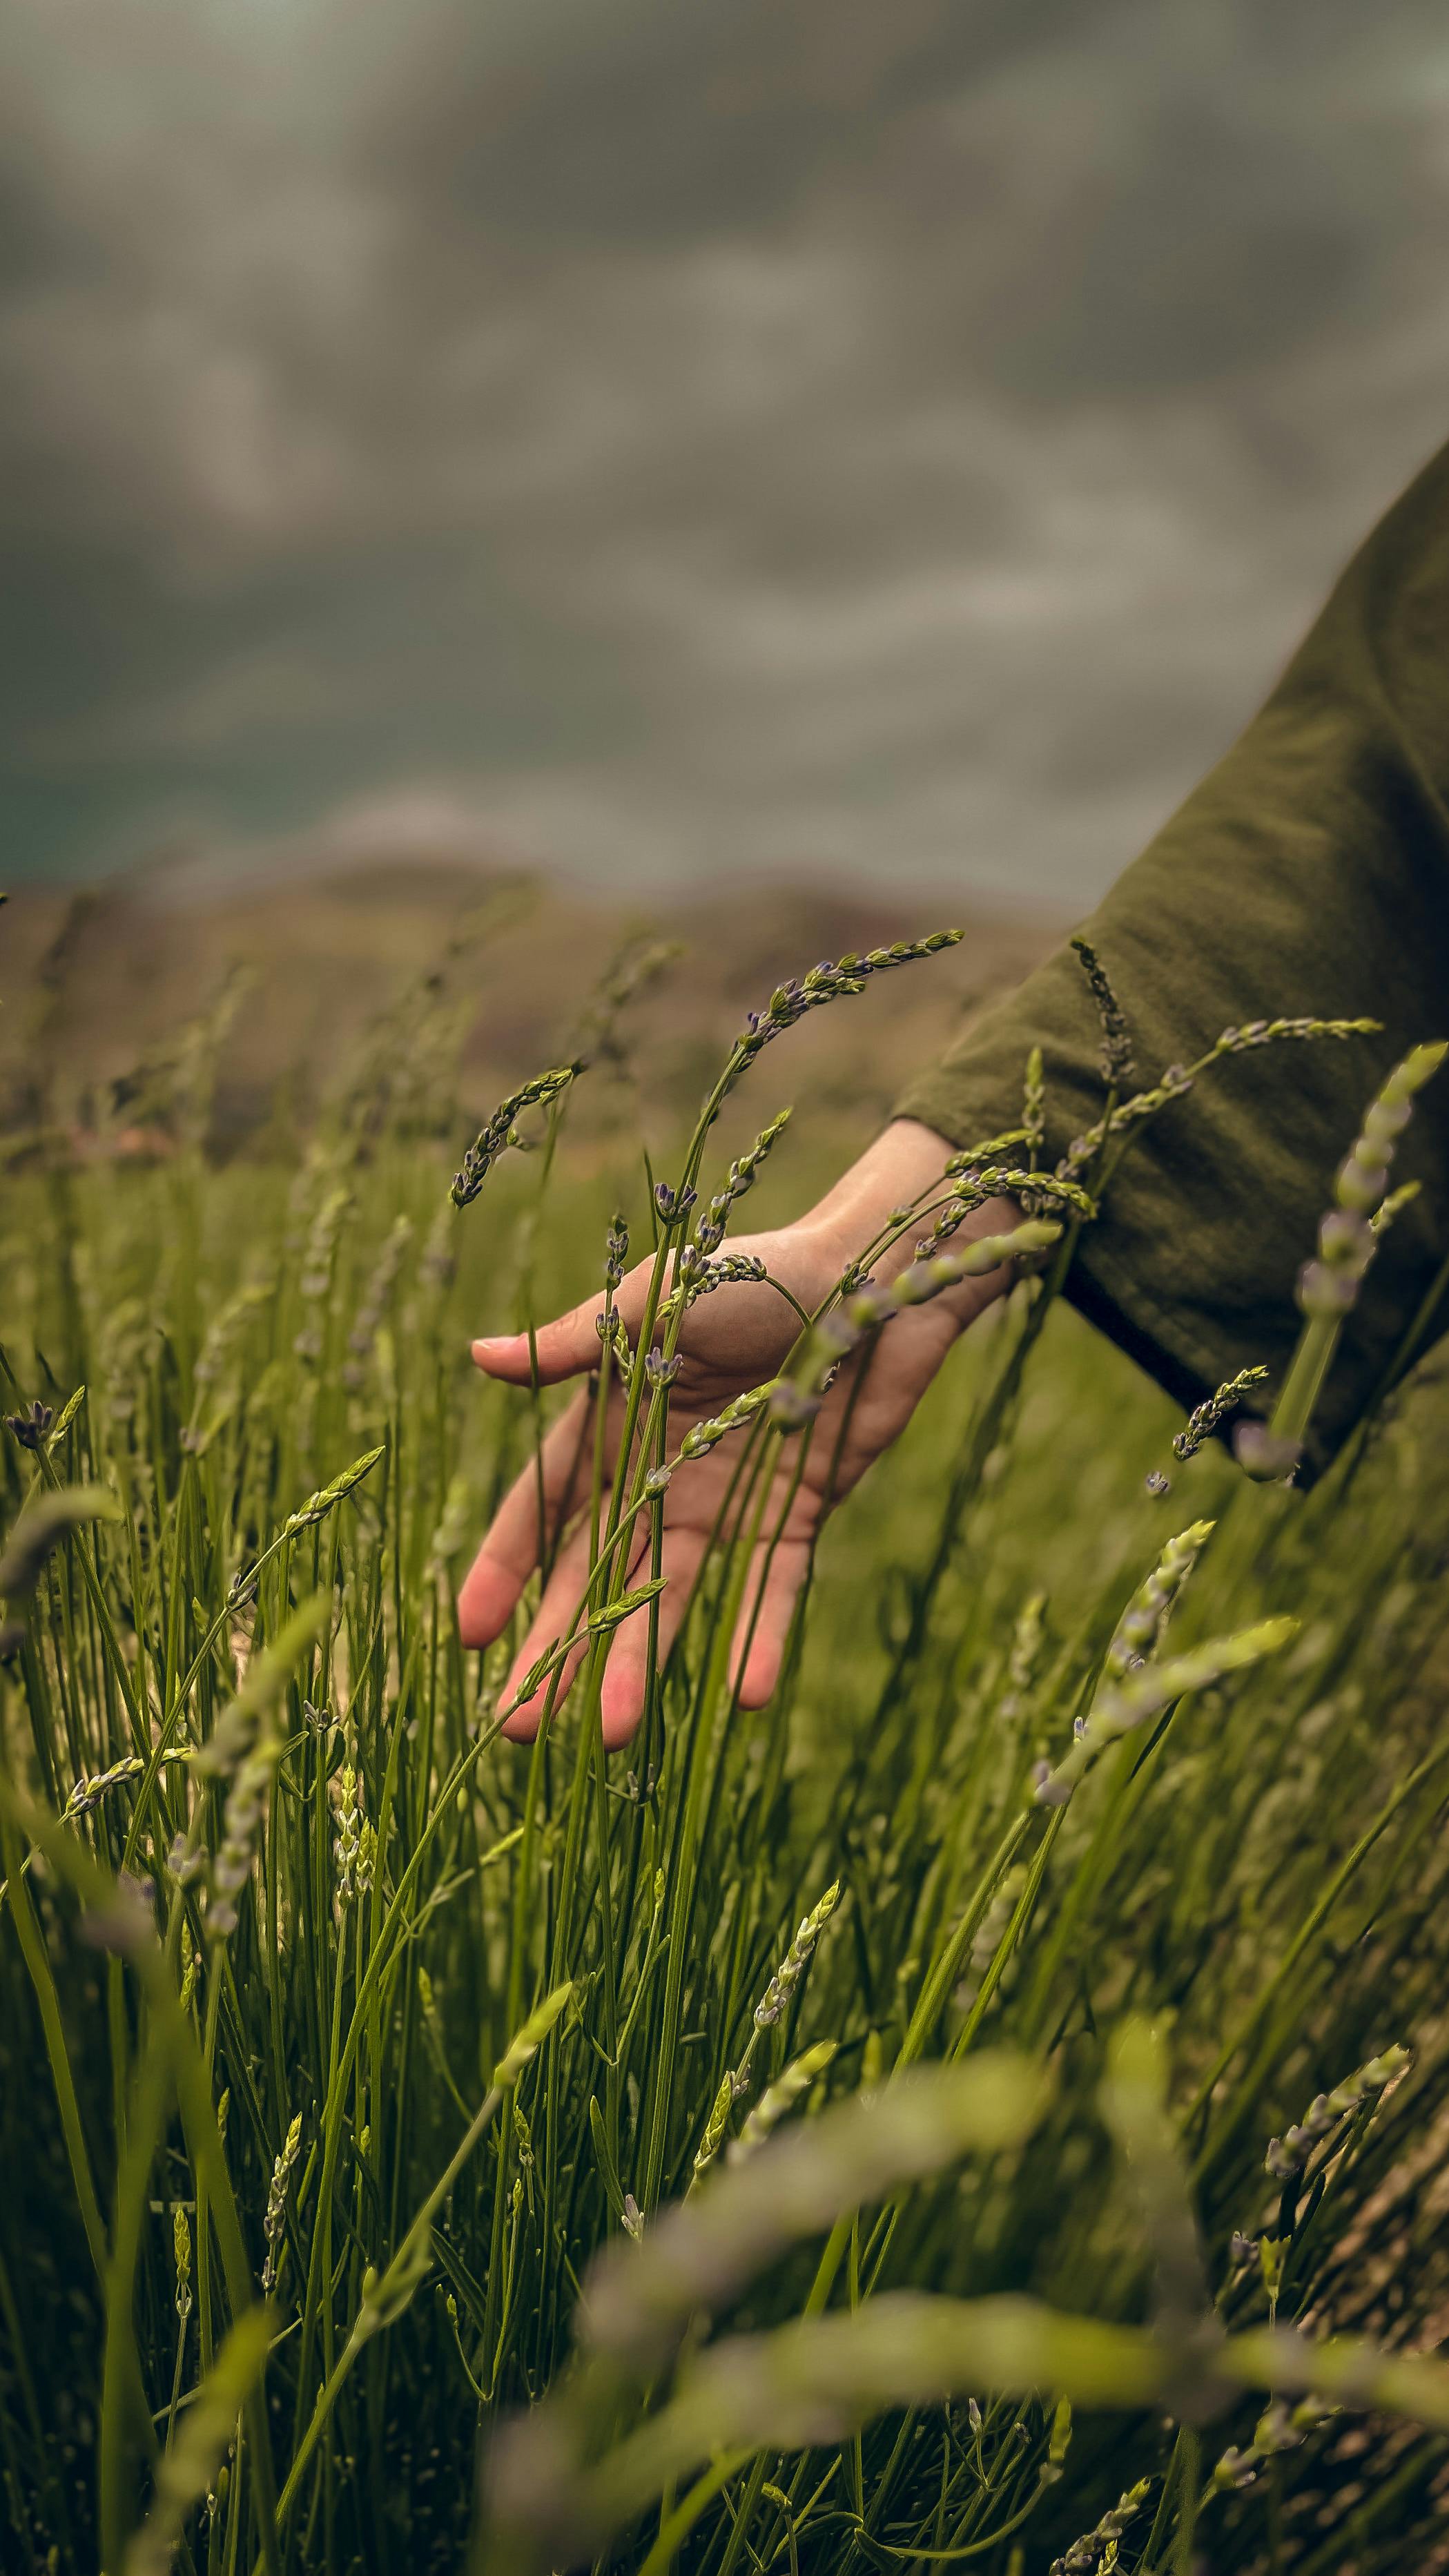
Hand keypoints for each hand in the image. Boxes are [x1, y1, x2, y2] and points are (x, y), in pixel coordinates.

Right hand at [457, 1121, 1019, 1746]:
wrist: (878, 1275)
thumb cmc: (758, 1271)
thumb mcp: (654, 1301)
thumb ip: (574, 1344)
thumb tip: (475, 1356)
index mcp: (612, 1422)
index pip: (544, 1511)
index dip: (505, 1570)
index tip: (471, 1635)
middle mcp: (659, 1475)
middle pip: (596, 1576)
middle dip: (557, 1650)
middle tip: (521, 1729)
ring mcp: (724, 1504)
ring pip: (671, 1601)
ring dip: (640, 1667)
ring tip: (611, 1739)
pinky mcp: (792, 1517)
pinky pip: (771, 1592)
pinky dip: (758, 1641)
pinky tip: (742, 1700)